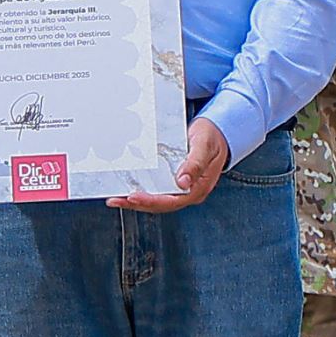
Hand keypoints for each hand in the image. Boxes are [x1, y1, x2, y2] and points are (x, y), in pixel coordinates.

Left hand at [105, 118, 228, 211]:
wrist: (219, 133)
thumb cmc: (212, 138)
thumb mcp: (204, 146)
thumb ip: (194, 163)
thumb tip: (183, 182)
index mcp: (198, 188)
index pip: (172, 200)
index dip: (151, 201)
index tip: (133, 197)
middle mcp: (189, 191)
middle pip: (160, 204)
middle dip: (137, 203)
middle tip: (116, 200)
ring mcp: (182, 188)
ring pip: (157, 199)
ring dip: (136, 200)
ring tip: (116, 199)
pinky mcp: (174, 181)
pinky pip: (157, 189)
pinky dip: (142, 190)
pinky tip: (127, 189)